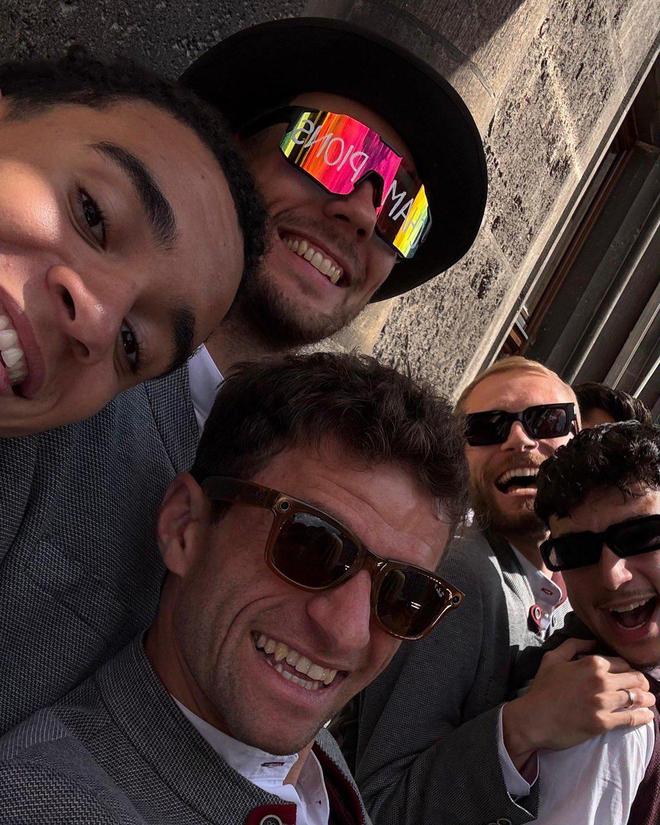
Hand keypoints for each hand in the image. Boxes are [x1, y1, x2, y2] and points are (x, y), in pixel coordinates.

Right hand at [502, 638, 654, 768]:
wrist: (533, 718)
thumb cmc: (542, 688)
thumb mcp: (553, 658)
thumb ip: (574, 645)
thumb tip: (593, 642)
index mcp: (591, 663)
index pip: (622, 663)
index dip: (628, 669)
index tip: (630, 675)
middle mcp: (601, 680)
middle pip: (634, 679)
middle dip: (641, 683)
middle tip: (644, 688)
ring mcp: (603, 702)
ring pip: (637, 698)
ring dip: (647, 699)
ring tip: (650, 701)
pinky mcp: (603, 723)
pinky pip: (631, 719)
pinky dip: (643, 717)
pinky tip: (648, 716)